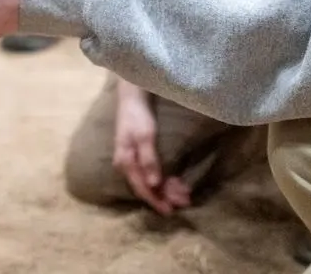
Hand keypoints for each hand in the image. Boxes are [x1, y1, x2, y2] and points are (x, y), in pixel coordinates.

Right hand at [113, 85, 190, 215]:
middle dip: (165, 196)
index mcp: (126, 162)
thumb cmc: (138, 116)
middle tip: (185, 202)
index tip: (170, 211)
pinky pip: (151, 174)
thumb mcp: (145, 136)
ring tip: (184, 194)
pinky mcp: (138, 156)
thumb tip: (153, 184)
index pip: (142, 188)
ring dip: (167, 189)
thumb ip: (149, 160)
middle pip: (147, 187)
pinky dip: (164, 180)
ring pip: (150, 182)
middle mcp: (127, 165)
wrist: (132, 98)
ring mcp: (132, 161)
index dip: (156, 201)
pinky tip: (176, 182)